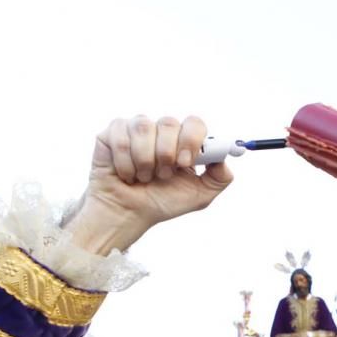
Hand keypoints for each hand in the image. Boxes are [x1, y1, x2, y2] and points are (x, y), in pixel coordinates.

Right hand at [67, 115, 233, 255]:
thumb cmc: (162, 202)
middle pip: (169, 123)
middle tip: (162, 175)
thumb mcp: (199, 196)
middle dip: (166, 154)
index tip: (186, 163)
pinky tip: (126, 174)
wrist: (129, 214)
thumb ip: (219, 178)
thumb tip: (224, 158)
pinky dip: (125, 162)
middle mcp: (161, 131)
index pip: (194, 123)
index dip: (191, 140)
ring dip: (145, 160)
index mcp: (183, 142)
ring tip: (143, 177)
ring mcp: (136, 130)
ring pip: (144, 127)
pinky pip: (121, 136)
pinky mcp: (112, 134)